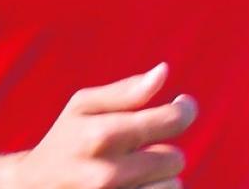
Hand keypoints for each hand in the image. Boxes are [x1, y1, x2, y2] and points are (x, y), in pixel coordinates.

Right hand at [14, 63, 196, 188]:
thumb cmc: (63, 141)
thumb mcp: (83, 107)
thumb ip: (126, 91)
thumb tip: (164, 70)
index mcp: (101, 135)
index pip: (171, 120)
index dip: (185, 110)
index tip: (181, 106)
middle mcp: (106, 174)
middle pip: (176, 159)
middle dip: (162, 152)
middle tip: (138, 152)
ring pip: (172, 187)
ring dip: (159, 180)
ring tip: (133, 176)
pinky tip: (134, 187)